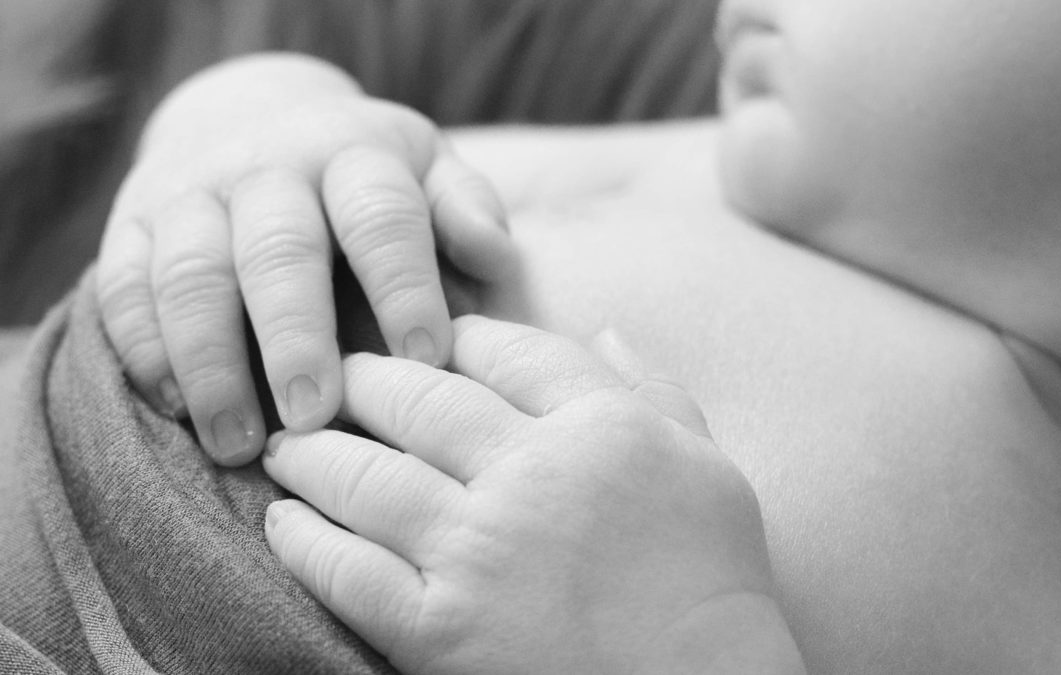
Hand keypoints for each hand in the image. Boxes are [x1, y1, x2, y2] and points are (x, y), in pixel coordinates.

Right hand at [97, 54, 513, 464]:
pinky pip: (124, 288)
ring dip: (211, 364)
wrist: (252, 121)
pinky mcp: (130, 224)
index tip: (426, 363)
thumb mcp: (426, 171)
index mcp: (354, 153)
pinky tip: (176, 411)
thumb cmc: (363, 180)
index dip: (404, 288)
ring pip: (190, 276)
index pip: (382, 217)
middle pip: (277, 250)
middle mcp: (268, 166)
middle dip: (296, 337)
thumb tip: (497, 257)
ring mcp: (190, 192)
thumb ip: (463, 211)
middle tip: (316, 419)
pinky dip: (144, 351)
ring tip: (237, 446)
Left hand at [262, 316, 804, 673]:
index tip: (434, 338)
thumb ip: (655, 391)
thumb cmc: (713, 581)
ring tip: (287, 445)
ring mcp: (477, 552)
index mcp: (599, 427)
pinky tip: (283, 523)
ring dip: (314, 454)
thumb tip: (607, 331)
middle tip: (333, 377)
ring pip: (368, 476)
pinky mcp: (438, 629)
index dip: (459, 338)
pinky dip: (305, 543)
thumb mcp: (709, 467)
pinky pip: (349, 572)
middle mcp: (530, 476)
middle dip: (367, 381)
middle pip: (421, 402)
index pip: (507, 353)